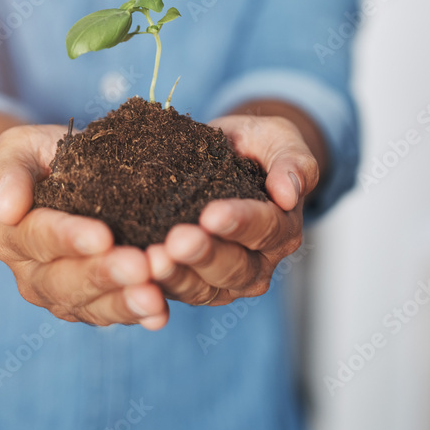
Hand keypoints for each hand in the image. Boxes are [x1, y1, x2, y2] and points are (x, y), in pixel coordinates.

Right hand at [0, 124, 168, 329]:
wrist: (49, 179)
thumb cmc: (36, 157)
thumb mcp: (18, 150)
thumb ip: (11, 174)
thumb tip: (7, 208)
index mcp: (12, 235)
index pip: (39, 238)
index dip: (70, 238)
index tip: (102, 236)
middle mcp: (31, 274)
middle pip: (65, 281)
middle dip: (104, 275)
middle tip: (139, 267)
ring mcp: (60, 295)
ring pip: (90, 306)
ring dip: (124, 302)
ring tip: (154, 298)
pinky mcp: (89, 305)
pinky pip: (112, 314)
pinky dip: (137, 315)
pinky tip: (160, 314)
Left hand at [145, 114, 317, 306]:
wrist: (226, 153)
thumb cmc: (254, 144)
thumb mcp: (278, 139)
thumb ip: (291, 160)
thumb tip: (289, 192)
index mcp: (283, 227)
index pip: (265, 228)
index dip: (240, 222)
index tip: (212, 214)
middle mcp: (259, 261)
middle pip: (235, 267)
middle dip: (204, 255)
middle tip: (176, 241)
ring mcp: (226, 278)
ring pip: (205, 288)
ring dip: (177, 276)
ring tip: (152, 260)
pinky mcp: (195, 283)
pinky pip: (177, 291)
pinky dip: (157, 286)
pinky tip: (137, 271)